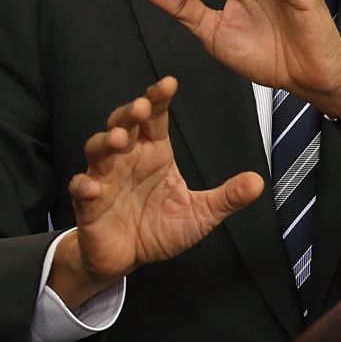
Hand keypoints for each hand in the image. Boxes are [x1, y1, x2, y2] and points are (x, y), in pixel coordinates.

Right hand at [51, 78, 262, 307]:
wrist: (127, 258)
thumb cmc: (160, 228)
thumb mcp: (200, 214)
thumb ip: (227, 197)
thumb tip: (258, 182)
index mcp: (155, 154)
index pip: (156, 119)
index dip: (159, 99)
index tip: (169, 83)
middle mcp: (128, 160)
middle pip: (124, 125)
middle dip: (130, 113)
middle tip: (141, 107)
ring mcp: (105, 179)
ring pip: (99, 151)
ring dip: (107, 142)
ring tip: (120, 140)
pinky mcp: (88, 204)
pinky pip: (81, 189)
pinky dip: (84, 185)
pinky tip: (92, 186)